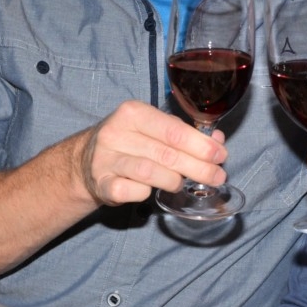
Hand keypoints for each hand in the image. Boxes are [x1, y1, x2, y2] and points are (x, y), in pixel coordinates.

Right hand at [71, 100, 228, 206]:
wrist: (86, 161)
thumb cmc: (129, 142)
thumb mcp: (153, 129)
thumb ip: (183, 133)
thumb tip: (217, 143)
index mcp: (132, 112)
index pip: (174, 130)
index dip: (201, 145)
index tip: (220, 156)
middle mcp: (116, 133)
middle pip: (167, 153)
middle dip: (198, 167)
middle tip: (217, 176)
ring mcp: (106, 159)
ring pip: (151, 172)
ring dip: (174, 180)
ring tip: (183, 183)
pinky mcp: (102, 184)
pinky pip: (133, 192)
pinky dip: (148, 193)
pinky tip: (152, 191)